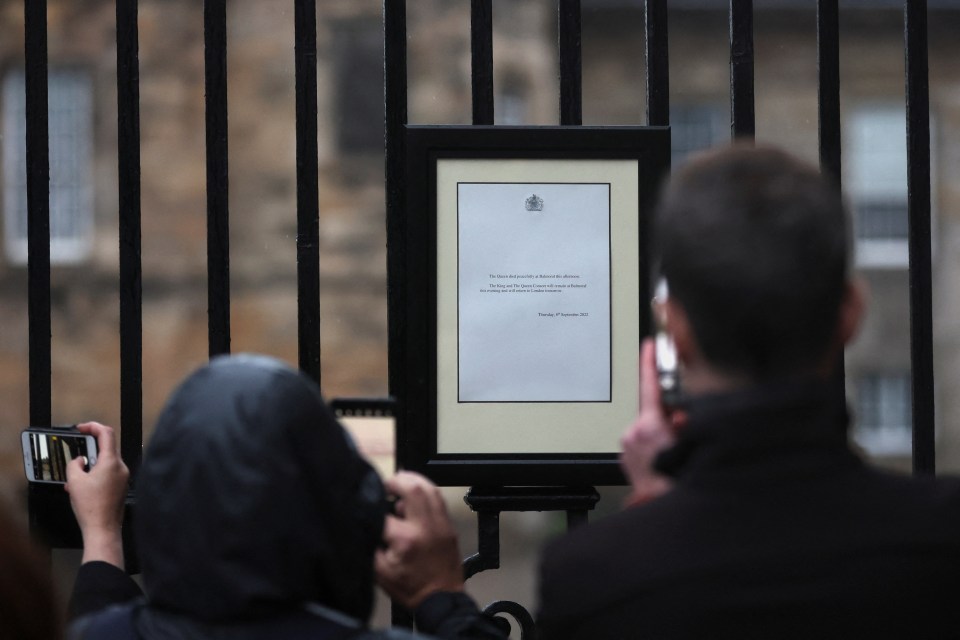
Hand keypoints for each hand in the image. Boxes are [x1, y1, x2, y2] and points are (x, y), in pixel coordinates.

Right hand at [65, 422, 128, 567]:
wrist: (103, 529)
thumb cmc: (92, 508)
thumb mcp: (74, 482)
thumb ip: (74, 465)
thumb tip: (79, 460)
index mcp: (111, 462)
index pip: (107, 433)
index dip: (93, 426)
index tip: (81, 428)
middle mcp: (121, 467)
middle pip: (106, 448)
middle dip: (88, 451)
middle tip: (75, 458)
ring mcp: (123, 477)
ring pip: (105, 463)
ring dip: (89, 467)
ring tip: (75, 480)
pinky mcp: (121, 487)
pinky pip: (108, 474)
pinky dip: (94, 476)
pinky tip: (82, 488)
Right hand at [374, 471, 463, 609]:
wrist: (441, 599)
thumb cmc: (410, 588)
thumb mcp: (380, 572)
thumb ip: (371, 544)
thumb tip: (367, 523)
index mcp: (405, 539)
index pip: (384, 514)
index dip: (372, 508)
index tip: (367, 508)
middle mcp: (425, 526)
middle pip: (413, 488)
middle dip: (396, 481)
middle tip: (386, 485)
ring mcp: (441, 524)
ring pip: (430, 488)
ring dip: (413, 480)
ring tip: (400, 483)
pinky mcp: (449, 526)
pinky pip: (439, 499)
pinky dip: (426, 491)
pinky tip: (416, 495)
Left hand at [620, 339, 679, 506]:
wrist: (660, 507)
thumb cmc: (676, 481)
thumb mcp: (690, 443)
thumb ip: (685, 422)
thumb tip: (681, 413)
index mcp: (649, 426)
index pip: (650, 386)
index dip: (650, 363)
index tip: (649, 347)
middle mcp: (634, 433)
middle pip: (653, 411)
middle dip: (668, 415)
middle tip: (682, 429)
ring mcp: (628, 446)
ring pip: (648, 428)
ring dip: (661, 432)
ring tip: (674, 450)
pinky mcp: (626, 458)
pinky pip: (642, 442)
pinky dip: (654, 444)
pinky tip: (664, 457)